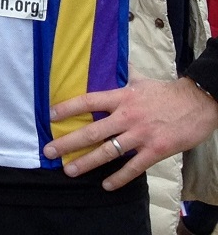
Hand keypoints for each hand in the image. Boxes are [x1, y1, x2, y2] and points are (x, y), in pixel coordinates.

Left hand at [43, 74, 217, 189]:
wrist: (199, 103)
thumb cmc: (167, 92)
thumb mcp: (141, 80)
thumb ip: (125, 74)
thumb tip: (115, 61)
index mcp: (121, 97)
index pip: (88, 101)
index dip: (68, 108)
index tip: (50, 115)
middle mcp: (127, 116)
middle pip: (92, 131)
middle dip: (68, 142)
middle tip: (49, 150)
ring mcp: (140, 134)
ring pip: (108, 151)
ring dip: (86, 162)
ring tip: (69, 170)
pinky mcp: (155, 150)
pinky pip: (133, 167)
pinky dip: (119, 178)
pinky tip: (106, 185)